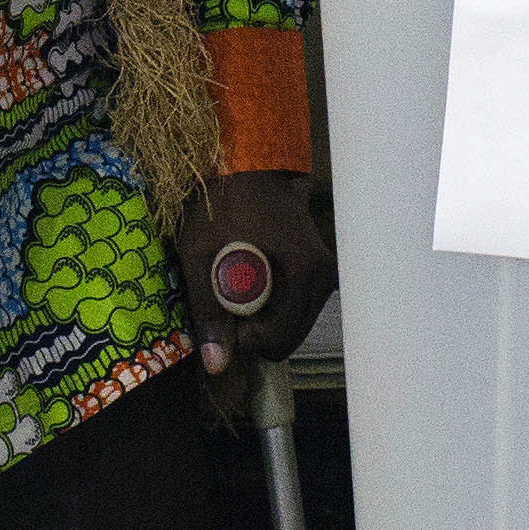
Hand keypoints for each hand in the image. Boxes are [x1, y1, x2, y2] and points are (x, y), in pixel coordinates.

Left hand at [175, 171, 336, 373]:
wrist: (243, 163)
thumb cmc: (220, 205)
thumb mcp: (203, 258)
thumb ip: (210, 312)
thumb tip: (216, 366)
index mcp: (303, 272)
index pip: (279, 337)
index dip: (243, 340)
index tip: (219, 319)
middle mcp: (323, 274)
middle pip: (291, 335)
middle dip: (255, 333)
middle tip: (225, 307)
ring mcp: (325, 270)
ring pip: (295, 324)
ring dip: (265, 320)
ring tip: (236, 292)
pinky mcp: (320, 266)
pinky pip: (299, 306)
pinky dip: (275, 306)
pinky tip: (253, 284)